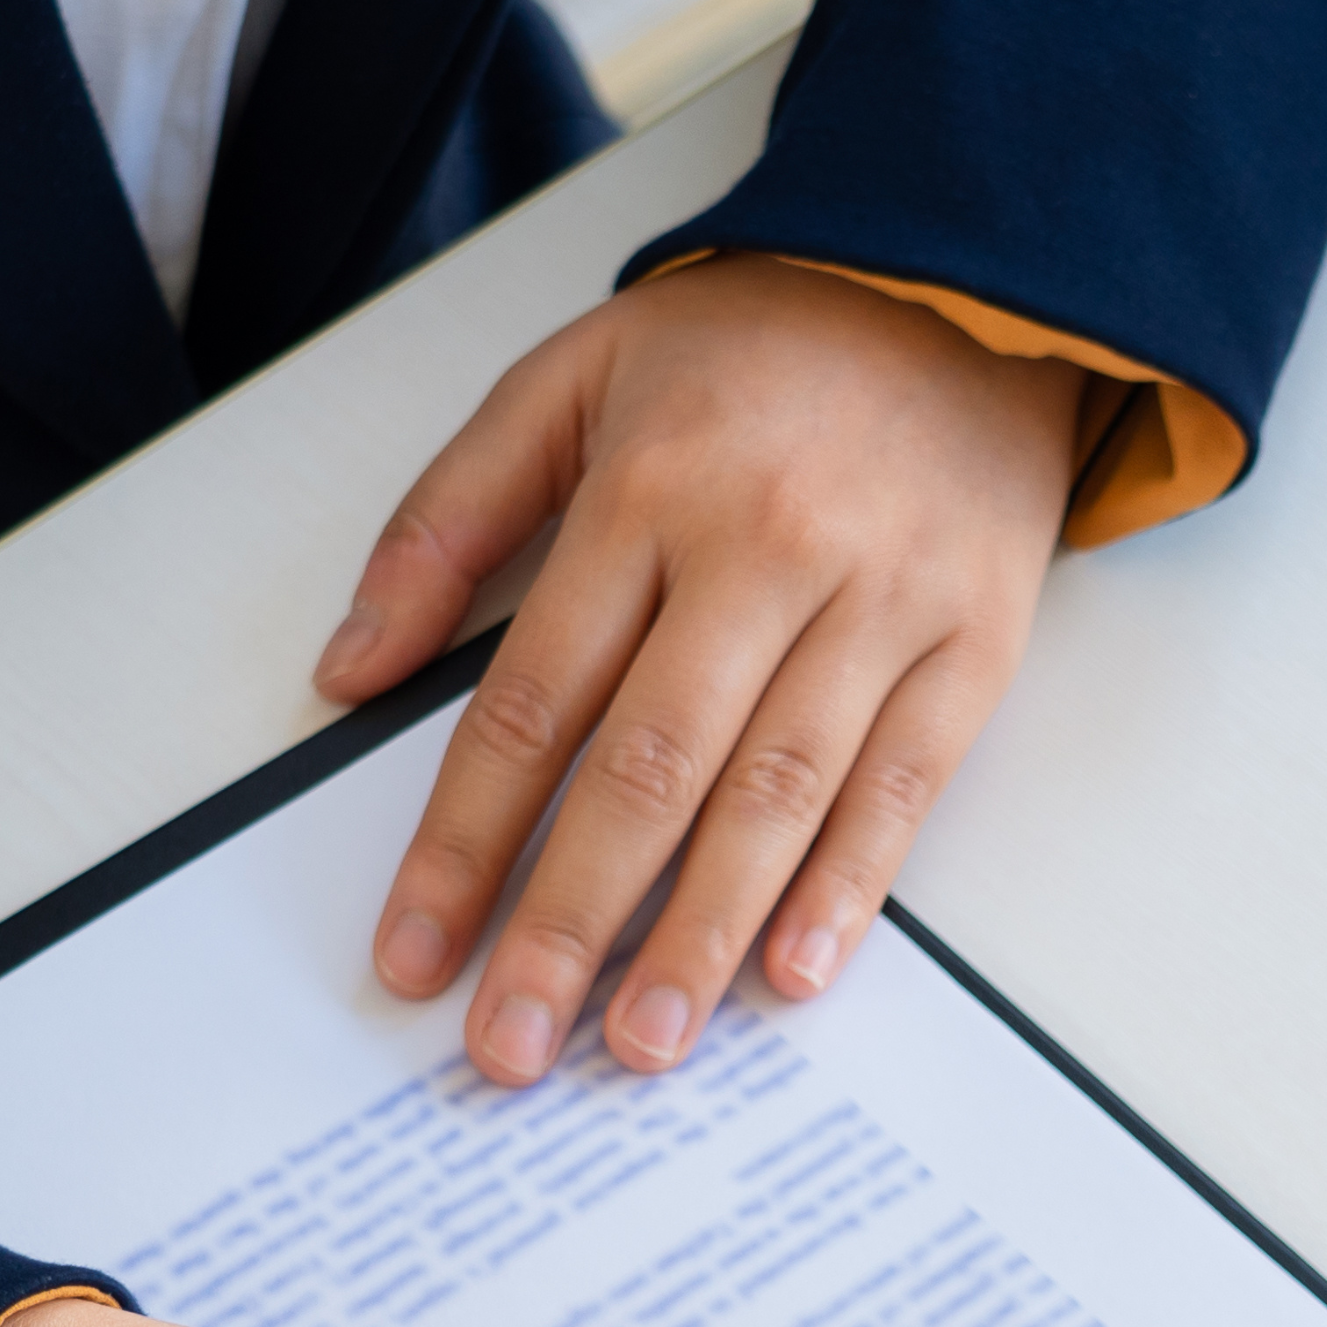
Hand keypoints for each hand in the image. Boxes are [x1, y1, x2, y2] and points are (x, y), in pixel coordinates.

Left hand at [322, 256, 1091, 1082]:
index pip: (533, 700)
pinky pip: (903, 784)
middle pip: (646, 769)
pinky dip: (848, 887)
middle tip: (513, 1047)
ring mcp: (879, 600)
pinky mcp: (975, 639)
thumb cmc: (758, 345)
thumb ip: (449, 518)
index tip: (417, 951)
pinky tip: (792, 970)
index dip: (465, 840)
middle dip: (567, 923)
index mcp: (647, 489)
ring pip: (775, 795)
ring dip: (701, 931)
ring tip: (643, 1043)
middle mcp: (763, 551)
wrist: (969, 279)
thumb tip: (352, 671)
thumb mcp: (571, 378)